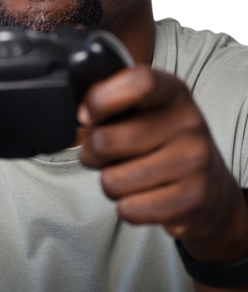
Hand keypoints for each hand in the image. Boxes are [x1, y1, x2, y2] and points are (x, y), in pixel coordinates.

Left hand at [77, 65, 247, 262]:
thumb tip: (81, 113)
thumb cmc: (165, 143)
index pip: (137, 82)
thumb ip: (114, 102)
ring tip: (130, 176)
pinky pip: (129, 209)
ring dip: (111, 184)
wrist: (211, 188)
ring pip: (112, 181)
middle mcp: (188, 123)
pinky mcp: (192, 198)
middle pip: (106, 141)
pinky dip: (127, 207)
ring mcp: (194, 161)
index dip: (101, 99)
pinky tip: (145, 196)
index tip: (87, 116)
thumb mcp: (146, 110)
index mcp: (172, 92)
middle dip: (92, 154)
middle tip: (106, 155)